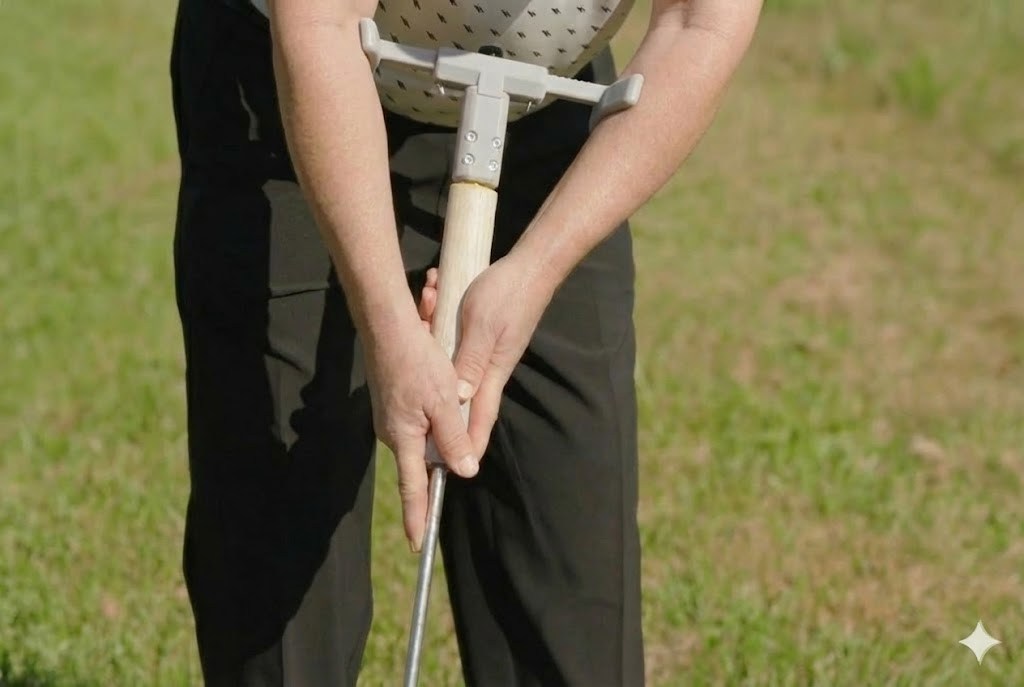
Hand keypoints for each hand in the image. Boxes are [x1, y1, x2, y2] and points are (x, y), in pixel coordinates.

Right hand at [363, 311, 478, 552]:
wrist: (386, 327)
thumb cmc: (417, 362)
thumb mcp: (443, 402)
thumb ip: (453, 439)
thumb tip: (464, 472)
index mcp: (404, 438)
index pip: (413, 488)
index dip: (418, 516)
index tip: (419, 544)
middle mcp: (393, 433)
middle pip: (423, 459)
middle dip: (440, 457)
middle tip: (453, 442)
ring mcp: (391, 418)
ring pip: (424, 435)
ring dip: (439, 422)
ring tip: (444, 392)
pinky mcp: (393, 403)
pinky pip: (418, 417)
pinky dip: (433, 409)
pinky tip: (438, 384)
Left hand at [418, 255, 554, 457]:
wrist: (533, 265)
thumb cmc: (508, 294)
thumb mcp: (482, 327)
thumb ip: (469, 362)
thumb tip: (457, 398)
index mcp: (491, 372)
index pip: (478, 417)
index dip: (467, 443)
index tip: (457, 468)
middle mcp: (489, 366)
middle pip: (458, 392)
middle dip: (436, 390)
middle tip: (416, 386)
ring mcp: (486, 350)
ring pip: (451, 359)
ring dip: (432, 333)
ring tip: (427, 302)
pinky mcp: (482, 334)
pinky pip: (453, 336)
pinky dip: (439, 317)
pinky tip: (433, 291)